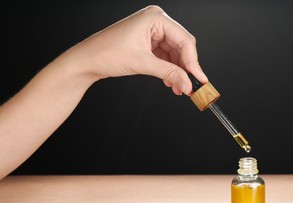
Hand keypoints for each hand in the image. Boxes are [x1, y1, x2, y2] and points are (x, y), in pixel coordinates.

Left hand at [69, 5, 207, 94]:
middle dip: (185, 68)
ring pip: (175, 53)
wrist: (87, 60)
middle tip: (190, 86)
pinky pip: (166, 56)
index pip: (184, 40)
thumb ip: (169, 73)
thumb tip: (188, 84)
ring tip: (179, 88)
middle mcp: (156, 21)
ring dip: (177, 71)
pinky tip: (170, 82)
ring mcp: (152, 31)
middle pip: (182, 46)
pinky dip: (169, 69)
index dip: (193, 62)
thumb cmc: (106, 54)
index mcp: (155, 17)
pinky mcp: (148, 42)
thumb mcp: (142, 64)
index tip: (199, 79)